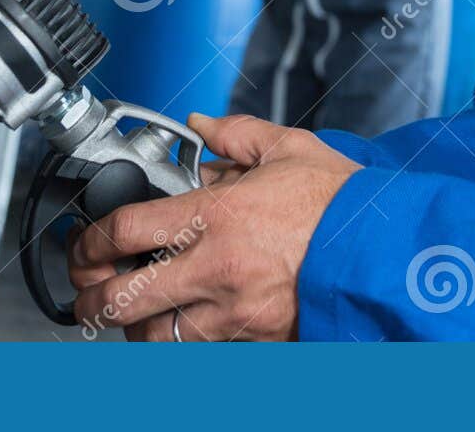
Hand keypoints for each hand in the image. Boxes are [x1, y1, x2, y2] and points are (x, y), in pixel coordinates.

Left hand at [69, 114, 359, 341]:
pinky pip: (202, 349)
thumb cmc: (343, 204)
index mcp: (217, 215)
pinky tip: (182, 322)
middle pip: (124, 300)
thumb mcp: (289, 149)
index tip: (88, 242)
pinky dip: (182, 339)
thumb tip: (203, 126)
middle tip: (86, 288)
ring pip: (156, 338)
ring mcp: (235, 312)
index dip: (92, 240)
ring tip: (130, 310)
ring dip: (134, 326)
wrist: (388, 251)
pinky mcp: (256, 339)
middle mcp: (217, 269)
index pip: (127, 231)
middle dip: (90, 297)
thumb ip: (237, 135)